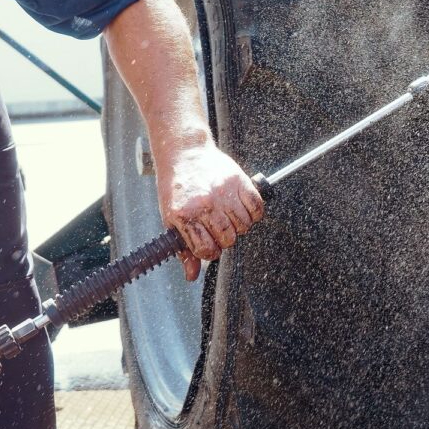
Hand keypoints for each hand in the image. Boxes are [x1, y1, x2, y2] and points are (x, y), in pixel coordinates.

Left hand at [157, 144, 264, 279]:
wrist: (184, 152)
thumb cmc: (177, 187)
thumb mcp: (172, 218)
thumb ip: (184, 249)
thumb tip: (192, 276)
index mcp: (185, 216)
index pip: (206, 250)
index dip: (209, 250)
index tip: (207, 243)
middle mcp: (205, 205)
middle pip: (228, 239)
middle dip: (224, 239)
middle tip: (218, 228)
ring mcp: (224, 193)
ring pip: (244, 226)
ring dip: (239, 226)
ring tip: (228, 216)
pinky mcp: (240, 181)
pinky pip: (256, 208)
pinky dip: (253, 213)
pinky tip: (242, 208)